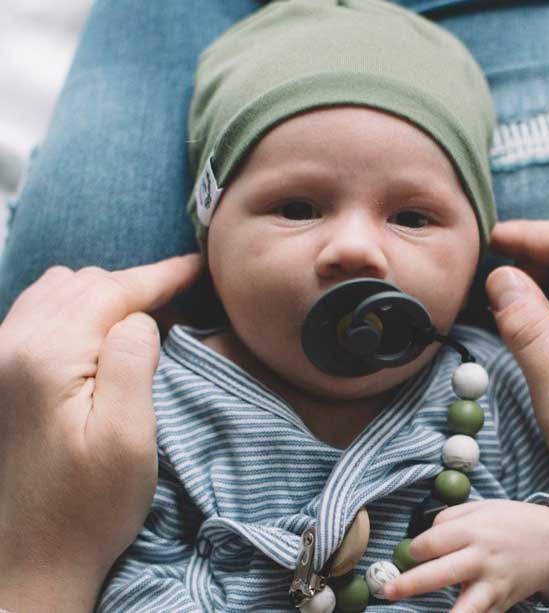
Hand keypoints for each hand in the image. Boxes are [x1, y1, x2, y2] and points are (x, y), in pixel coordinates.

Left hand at [0, 255, 200, 612]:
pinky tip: (98, 331)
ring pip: (54, 292)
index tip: (198, 265)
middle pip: (81, 283)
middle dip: (134, 283)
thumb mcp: (128, 439)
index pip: (110, 291)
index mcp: (44, 359)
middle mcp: (8, 348)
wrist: (26, 560)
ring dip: (102, 292)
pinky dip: (74, 308)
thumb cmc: (87, 509)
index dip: (160, 275)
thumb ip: (131, 361)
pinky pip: (35, 314)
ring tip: (143, 311)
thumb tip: (140, 317)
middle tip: (181, 298)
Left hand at [383, 500, 548, 612]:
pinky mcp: (501, 604)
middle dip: (411, 583)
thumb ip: (451, 518)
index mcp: (475, 530)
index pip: (434, 542)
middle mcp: (482, 558)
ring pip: (467, 607)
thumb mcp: (482, 508)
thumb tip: (422, 537)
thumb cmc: (512, 522)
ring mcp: (493, 585)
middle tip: (387, 590)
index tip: (410, 554)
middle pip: (441, 572)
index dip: (416, 549)